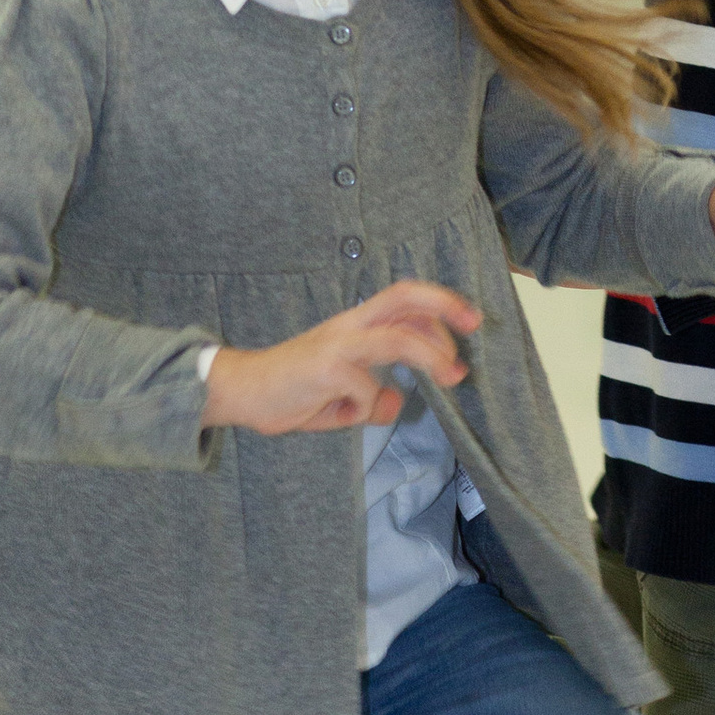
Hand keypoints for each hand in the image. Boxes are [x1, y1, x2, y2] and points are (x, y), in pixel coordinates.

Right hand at [204, 281, 480, 435]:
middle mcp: (348, 327)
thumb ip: (369, 400)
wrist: (240, 392)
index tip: (470, 322)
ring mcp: (337, 345)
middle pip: (404, 298)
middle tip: (475, 324)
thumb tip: (394, 403)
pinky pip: (367, 389)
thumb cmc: (289, 392)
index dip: (440, 305)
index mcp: (354, 326)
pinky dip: (368, 408)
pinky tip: (345, 415)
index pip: (403, 301)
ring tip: (452, 376)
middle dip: (445, 306)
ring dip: (432, 356)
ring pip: (398, 339)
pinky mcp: (325, 368)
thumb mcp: (339, 400)